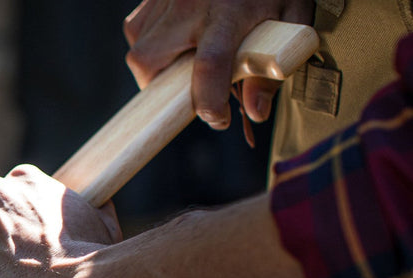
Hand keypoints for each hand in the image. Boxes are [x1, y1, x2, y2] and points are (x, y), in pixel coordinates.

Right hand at [124, 0, 314, 129]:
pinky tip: (173, 41)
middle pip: (149, 62)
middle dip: (160, 89)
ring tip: (184, 63)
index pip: (209, 65)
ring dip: (156, 67)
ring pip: (138, 48)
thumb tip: (255, 112)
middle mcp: (189, 5)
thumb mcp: (290, 19)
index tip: (218, 118)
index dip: (209, 102)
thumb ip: (273, 68)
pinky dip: (149, 43)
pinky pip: (136, 29)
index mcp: (229, 12)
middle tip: (187, 92)